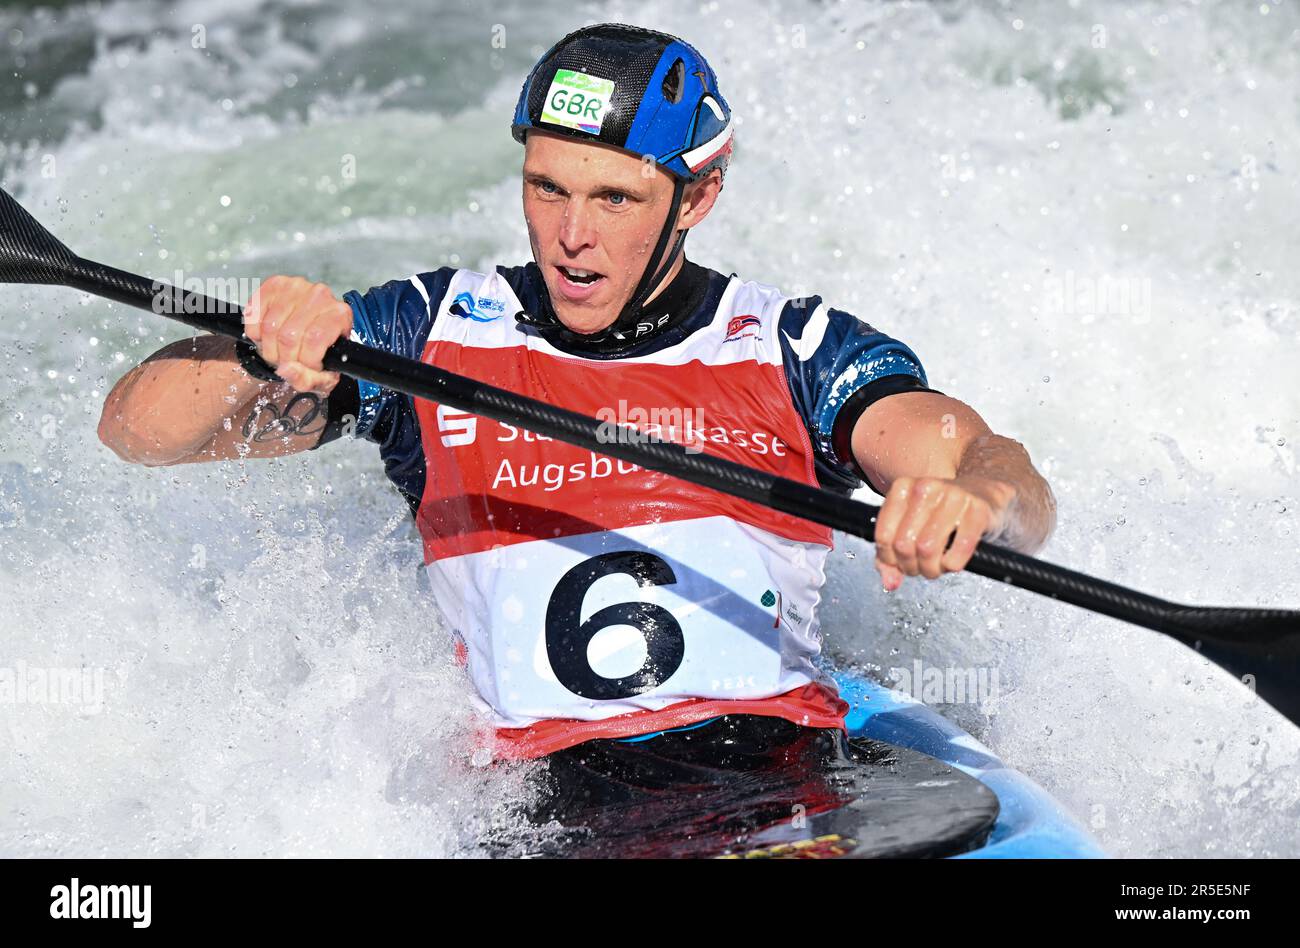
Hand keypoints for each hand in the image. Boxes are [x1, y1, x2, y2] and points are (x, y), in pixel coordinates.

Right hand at [243, 275, 351, 393]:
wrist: (308, 334)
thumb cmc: (319, 353)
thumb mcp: (322, 376)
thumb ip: (307, 379)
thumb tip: (287, 369)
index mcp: (340, 315)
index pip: (314, 340)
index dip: (305, 360)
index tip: (307, 366)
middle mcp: (321, 295)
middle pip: (288, 336)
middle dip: (283, 357)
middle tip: (286, 360)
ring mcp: (297, 286)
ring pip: (269, 326)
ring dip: (267, 347)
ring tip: (277, 349)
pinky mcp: (275, 284)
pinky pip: (253, 314)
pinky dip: (254, 332)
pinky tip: (266, 335)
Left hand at [873, 475, 1015, 590]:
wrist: (982, 493)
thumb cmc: (941, 512)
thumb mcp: (910, 526)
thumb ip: (891, 555)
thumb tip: (889, 582)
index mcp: (902, 488)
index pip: (883, 535)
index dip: (889, 559)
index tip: (899, 564)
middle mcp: (925, 488)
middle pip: (905, 545)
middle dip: (911, 567)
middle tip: (921, 568)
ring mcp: (953, 496)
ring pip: (928, 549)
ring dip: (932, 568)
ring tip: (936, 567)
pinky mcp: (978, 510)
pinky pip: (960, 548)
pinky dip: (953, 564)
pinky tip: (952, 562)